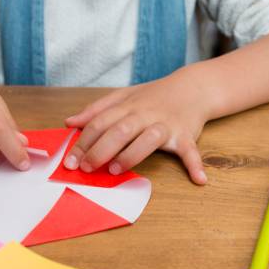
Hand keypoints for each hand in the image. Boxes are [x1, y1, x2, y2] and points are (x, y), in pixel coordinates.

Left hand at [62, 71, 208, 184]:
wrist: (193, 88)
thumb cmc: (154, 96)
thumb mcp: (123, 96)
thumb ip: (96, 110)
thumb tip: (69, 123)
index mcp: (128, 107)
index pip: (100, 123)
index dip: (83, 142)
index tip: (70, 161)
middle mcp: (145, 115)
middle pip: (120, 131)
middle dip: (100, 150)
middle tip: (85, 168)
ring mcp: (166, 125)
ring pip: (148, 139)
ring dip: (132, 155)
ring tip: (115, 171)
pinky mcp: (186, 136)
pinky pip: (191, 151)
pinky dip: (195, 165)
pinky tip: (199, 180)